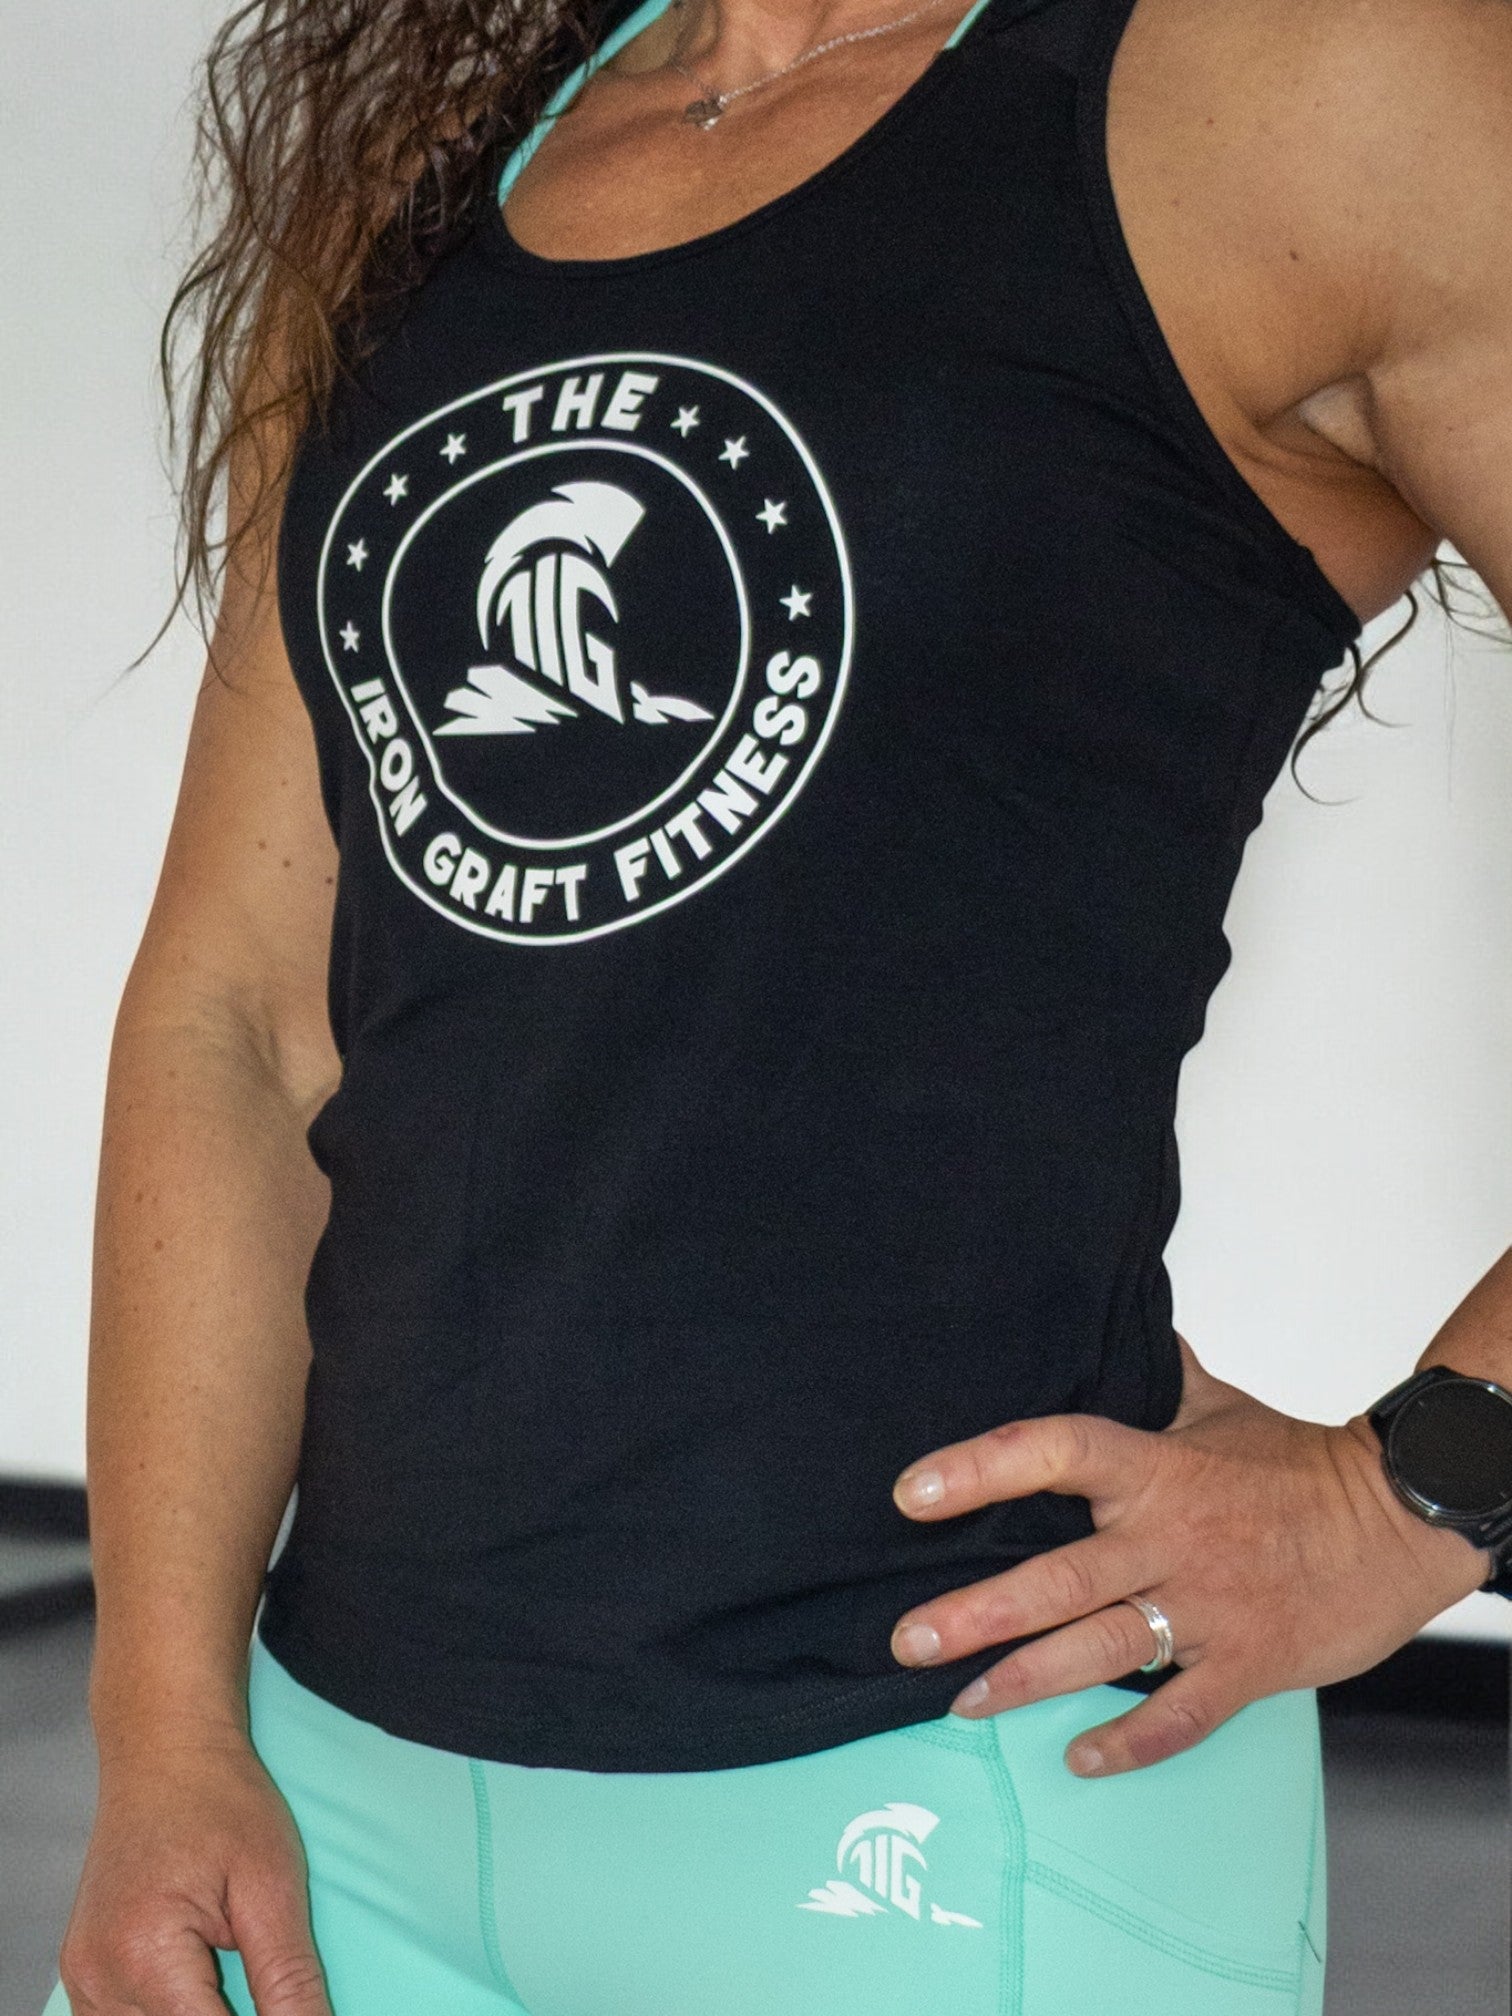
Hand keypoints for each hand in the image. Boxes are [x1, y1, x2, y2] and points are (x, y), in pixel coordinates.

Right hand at [58, 1728, 330, 2015]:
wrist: (165, 1750)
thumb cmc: (220, 1799)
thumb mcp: (272, 1885)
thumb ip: (288, 1978)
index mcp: (145, 1955)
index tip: (288, 2007)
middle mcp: (99, 1978)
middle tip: (257, 1973)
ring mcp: (83, 1981)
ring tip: (230, 1977)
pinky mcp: (82, 1975)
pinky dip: (167, 2014)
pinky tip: (197, 1987)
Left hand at [888, 1334, 1491, 1777]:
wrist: (1401, 1520)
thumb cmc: (1298, 1463)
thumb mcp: (1218, 1404)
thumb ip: (1153, 1376)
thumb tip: (1112, 1323)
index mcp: (1156, 1467)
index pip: (1053, 1451)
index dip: (979, 1469)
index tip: (912, 1494)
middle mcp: (1170, 1537)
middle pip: (1058, 1576)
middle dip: (976, 1612)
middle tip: (907, 1638)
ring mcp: (1207, 1606)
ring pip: (1102, 1647)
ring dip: (1025, 1680)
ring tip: (960, 1703)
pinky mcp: (1246, 1663)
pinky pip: (1180, 1713)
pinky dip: (1131, 1740)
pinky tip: (1079, 1757)